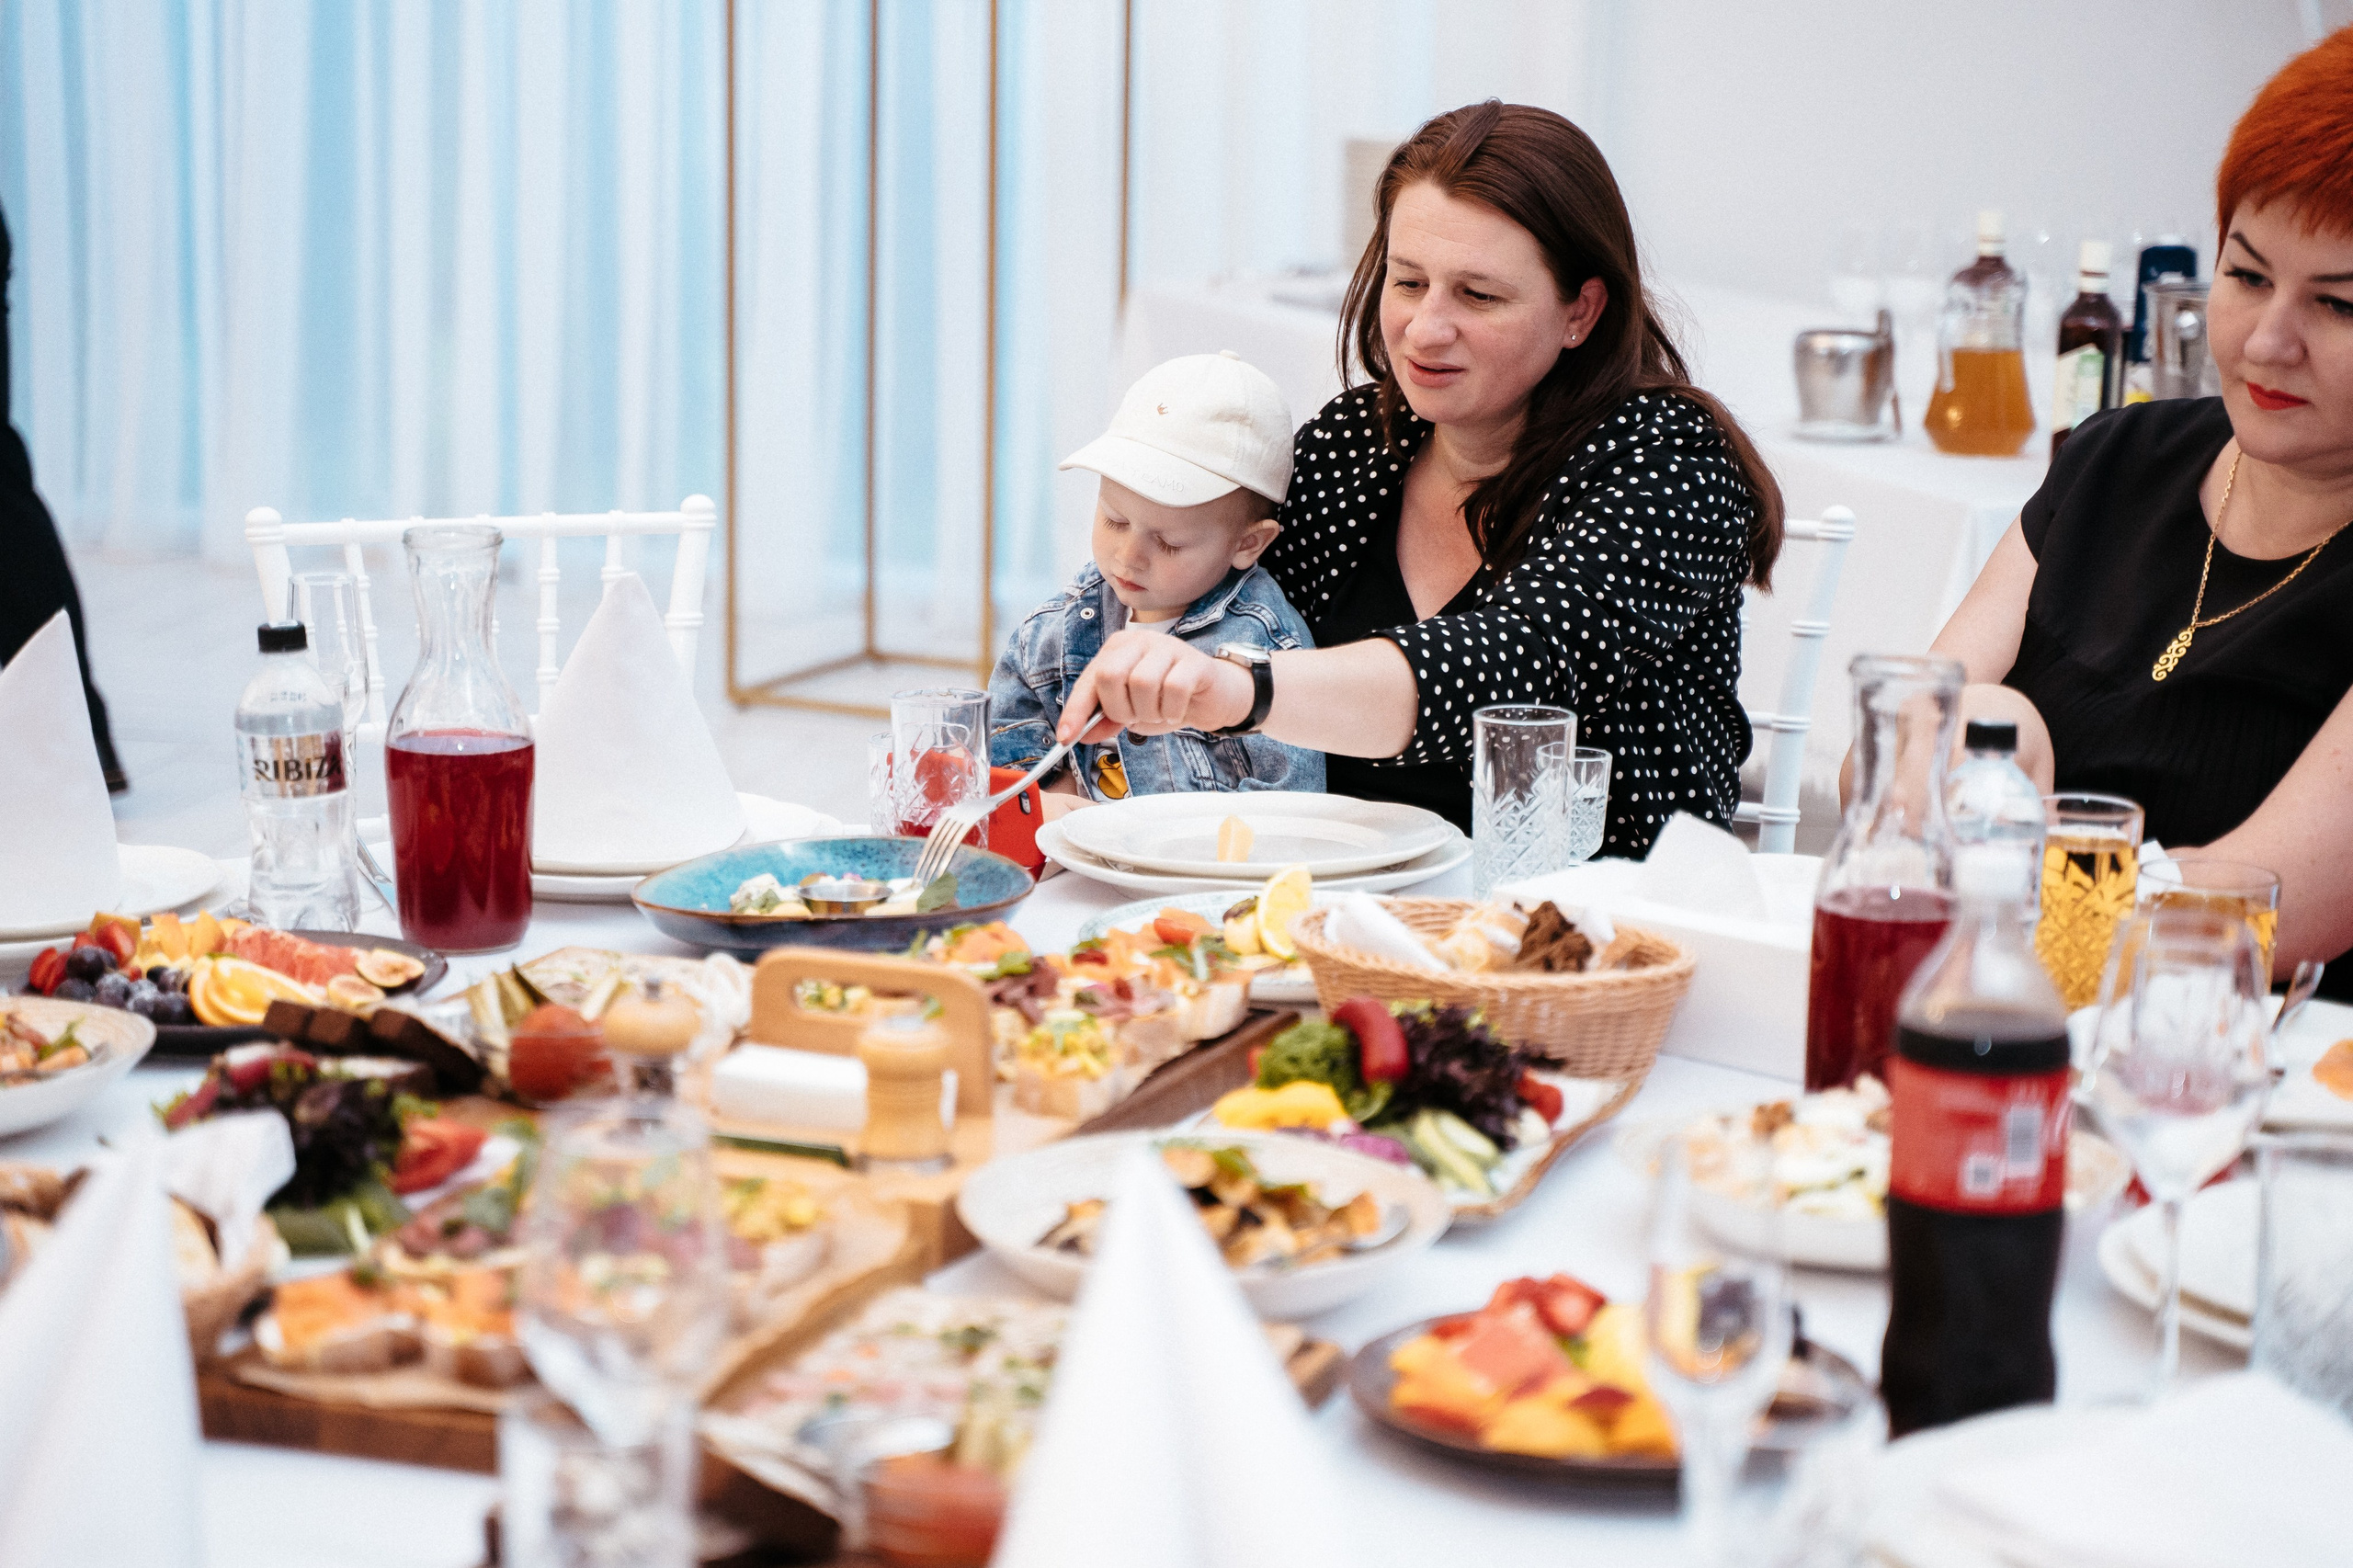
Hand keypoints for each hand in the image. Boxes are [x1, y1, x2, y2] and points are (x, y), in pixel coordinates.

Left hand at [1056, 629, 1255, 743]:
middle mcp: (1141, 640)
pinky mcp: (1194, 661)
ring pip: (1143, 683)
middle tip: (1136, 717)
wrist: (1213, 697)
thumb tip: (1076, 734)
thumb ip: (1103, 719)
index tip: (1065, 738)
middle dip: (1120, 709)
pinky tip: (1177, 709)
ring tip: (1160, 712)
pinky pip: (1174, 688)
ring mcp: (1169, 647)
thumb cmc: (1166, 699)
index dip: (1076, 710)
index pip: (1090, 678)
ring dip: (1149, 711)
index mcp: (1119, 648)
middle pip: (1112, 675)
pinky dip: (1172, 709)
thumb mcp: (1130, 711)